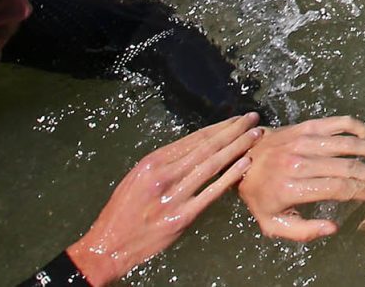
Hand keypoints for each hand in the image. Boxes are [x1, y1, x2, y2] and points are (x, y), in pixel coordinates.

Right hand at [66, 114, 261, 285]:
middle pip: (207, 147)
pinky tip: (246, 164)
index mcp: (152, 162)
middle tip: (254, 118)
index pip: (194, 139)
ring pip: (212, 165)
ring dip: (237, 147)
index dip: (218, 127)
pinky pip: (211, 192)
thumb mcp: (137, 178)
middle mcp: (163, 175)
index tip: (236, 119)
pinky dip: (230, 176)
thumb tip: (195, 147)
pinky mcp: (182, 217)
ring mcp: (173, 196)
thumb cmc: (123, 211)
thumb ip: (164, 163)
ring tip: (256, 135)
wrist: (109, 246)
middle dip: (233, 131)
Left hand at [239, 116, 364, 240]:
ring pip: (348, 143)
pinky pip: (339, 123)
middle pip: (347, 167)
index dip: (362, 192)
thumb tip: (333, 227)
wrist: (241, 159)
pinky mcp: (306, 126)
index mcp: (292, 188)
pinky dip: (358, 128)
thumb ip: (303, 231)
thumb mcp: (273, 223)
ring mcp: (304, 141)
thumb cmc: (260, 195)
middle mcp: (299, 162)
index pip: (338, 188)